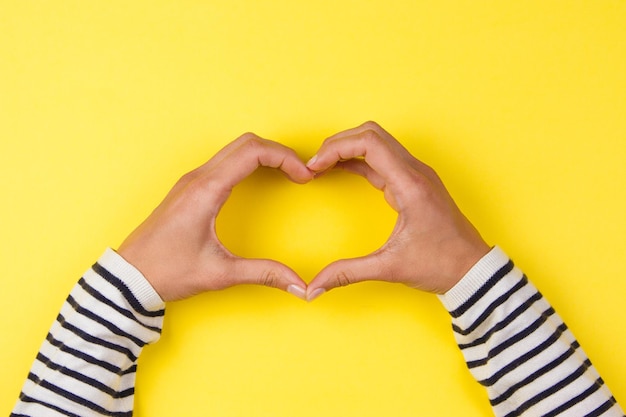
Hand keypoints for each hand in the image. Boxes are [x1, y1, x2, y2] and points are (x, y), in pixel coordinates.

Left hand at [118, 133, 312, 301]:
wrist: (129, 276)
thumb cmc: (167, 271)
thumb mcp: (219, 274)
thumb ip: (263, 274)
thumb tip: (299, 285)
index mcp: (206, 190)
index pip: (253, 152)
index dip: (286, 158)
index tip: (305, 177)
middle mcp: (198, 177)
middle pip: (247, 143)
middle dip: (279, 152)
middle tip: (302, 173)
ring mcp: (192, 180)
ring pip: (235, 148)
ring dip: (264, 154)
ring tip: (288, 174)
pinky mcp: (190, 187)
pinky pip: (225, 161)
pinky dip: (249, 161)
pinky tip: (261, 179)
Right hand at [305, 121, 490, 299]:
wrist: (473, 270)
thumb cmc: (441, 264)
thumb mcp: (390, 268)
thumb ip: (348, 273)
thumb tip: (314, 288)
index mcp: (410, 184)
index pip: (369, 143)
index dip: (336, 148)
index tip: (314, 166)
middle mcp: (415, 171)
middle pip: (371, 133)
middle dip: (338, 143)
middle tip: (314, 164)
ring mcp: (416, 174)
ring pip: (377, 141)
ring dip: (348, 148)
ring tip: (322, 165)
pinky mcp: (414, 182)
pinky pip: (383, 158)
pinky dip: (358, 159)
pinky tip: (340, 170)